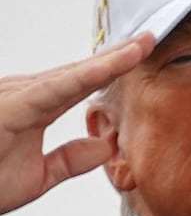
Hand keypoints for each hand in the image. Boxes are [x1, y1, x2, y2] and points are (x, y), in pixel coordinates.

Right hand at [0, 33, 154, 214]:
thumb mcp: (37, 177)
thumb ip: (70, 160)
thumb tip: (105, 147)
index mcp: (32, 107)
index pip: (80, 84)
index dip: (112, 69)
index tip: (141, 55)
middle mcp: (23, 94)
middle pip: (80, 71)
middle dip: (118, 55)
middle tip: (151, 38)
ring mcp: (14, 96)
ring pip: (73, 74)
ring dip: (109, 60)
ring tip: (142, 45)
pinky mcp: (11, 107)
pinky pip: (56, 89)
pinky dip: (86, 76)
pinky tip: (111, 66)